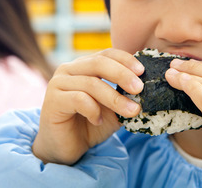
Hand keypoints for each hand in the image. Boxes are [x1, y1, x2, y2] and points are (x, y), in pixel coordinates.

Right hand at [32, 48, 143, 164]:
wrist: (65, 148)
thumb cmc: (90, 124)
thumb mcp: (113, 108)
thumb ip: (125, 96)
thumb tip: (148, 89)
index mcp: (84, 66)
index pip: (106, 54)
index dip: (125, 59)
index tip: (142, 71)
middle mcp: (69, 69)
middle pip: (99, 63)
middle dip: (122, 75)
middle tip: (139, 88)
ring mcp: (58, 83)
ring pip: (91, 84)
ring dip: (115, 98)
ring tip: (131, 111)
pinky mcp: (52, 100)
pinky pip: (79, 99)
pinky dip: (93, 110)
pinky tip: (97, 120)